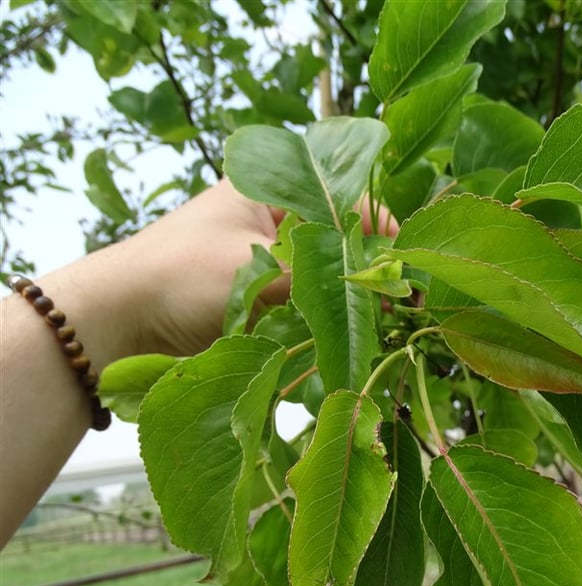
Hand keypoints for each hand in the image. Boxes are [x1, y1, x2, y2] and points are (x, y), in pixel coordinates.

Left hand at [59, 178, 397, 362]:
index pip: (344, 199)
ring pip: (325, 278)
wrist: (118, 322)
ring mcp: (266, 262)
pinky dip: (323, 323)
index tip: (404, 263)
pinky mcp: (259, 300)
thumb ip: (320, 275)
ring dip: (347, 303)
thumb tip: (379, 288)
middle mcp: (271, 221)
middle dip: (367, 272)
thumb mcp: (257, 268)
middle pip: (339, 241)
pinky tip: (340, 341)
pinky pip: (305, 307)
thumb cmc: (178, 275)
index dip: (380, 229)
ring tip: (373, 327)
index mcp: (270, 190)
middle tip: (395, 304)